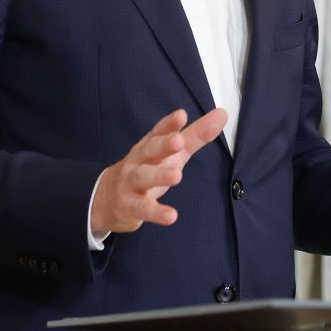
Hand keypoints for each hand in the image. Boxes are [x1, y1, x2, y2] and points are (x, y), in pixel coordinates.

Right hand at [90, 108, 227, 235]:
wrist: (107, 198)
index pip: (158, 131)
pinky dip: (156, 212)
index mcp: (150, 145)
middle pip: (150, 150)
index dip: (169, 124)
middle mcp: (139, 160)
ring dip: (159, 176)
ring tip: (176, 176)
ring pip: (143, 177)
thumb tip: (222, 114)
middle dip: (163, 145)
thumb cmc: (149, 168)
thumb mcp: (172, 152)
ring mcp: (131, 182)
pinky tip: (171, 216)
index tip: (181, 115)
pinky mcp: (130, 205)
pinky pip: (143, 208)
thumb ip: (196, 134)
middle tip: (178, 141)